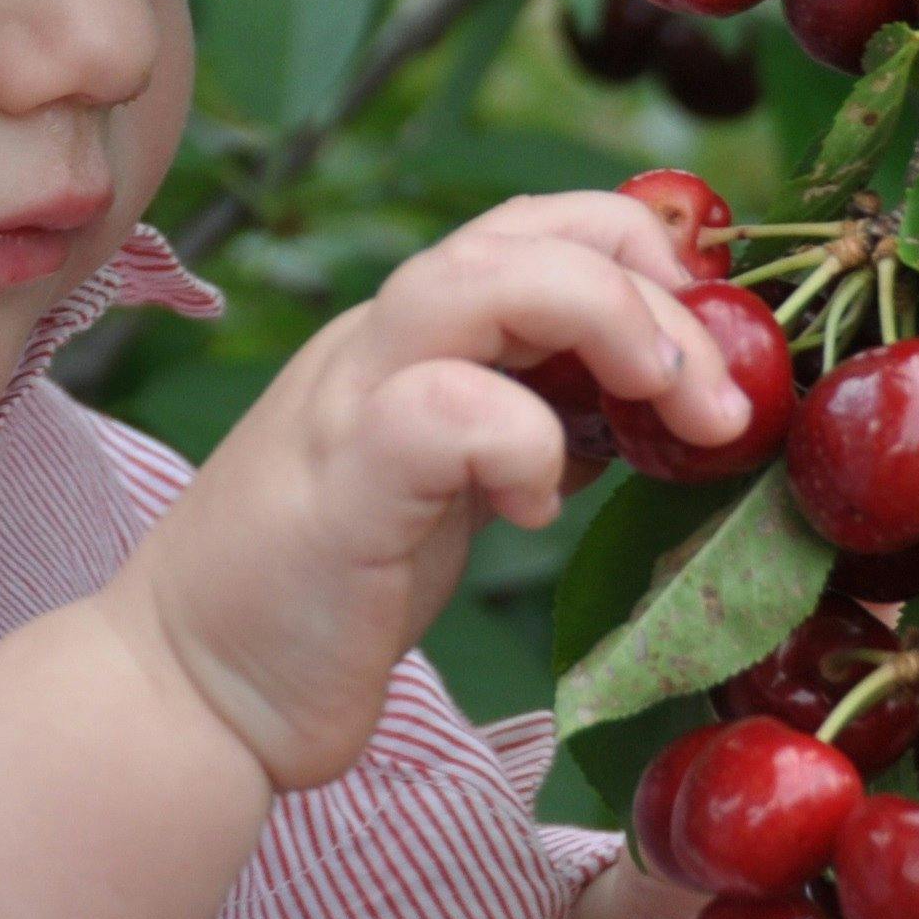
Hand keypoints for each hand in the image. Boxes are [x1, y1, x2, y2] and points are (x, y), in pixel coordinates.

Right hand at [122, 193, 751, 789]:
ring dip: (608, 321)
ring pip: (480, 280)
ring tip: (671, 407)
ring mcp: (350, 405)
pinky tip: (533, 512)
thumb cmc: (330, 593)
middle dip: (654, 290)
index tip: (719, 343)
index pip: (538, 227)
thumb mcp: (455, 487)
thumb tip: (654, 403)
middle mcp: (379, 347)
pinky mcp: (341, 488)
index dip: (645, 253)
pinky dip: (519, 442)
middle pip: (524, 231)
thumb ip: (532, 425)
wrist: (195, 692)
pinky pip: (442, 410)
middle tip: (723, 400)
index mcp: (414, 340)